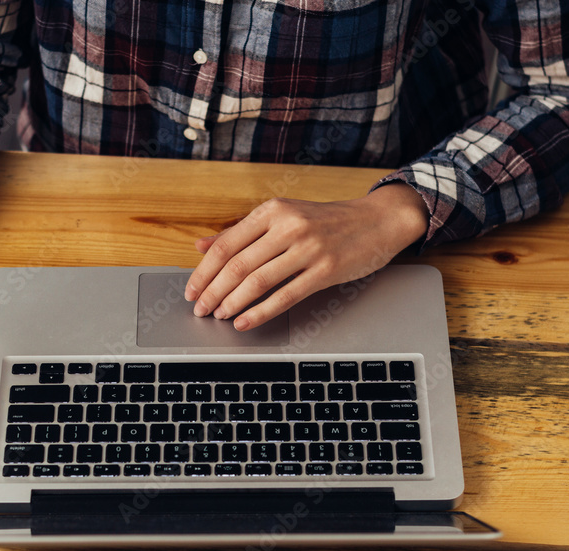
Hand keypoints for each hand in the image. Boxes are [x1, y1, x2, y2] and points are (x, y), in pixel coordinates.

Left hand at [185, 183, 428, 330]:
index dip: (203, 272)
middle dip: (213, 292)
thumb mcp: (283, 216)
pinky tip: (246, 322)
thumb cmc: (327, 221)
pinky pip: (286, 296)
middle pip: (237, 265)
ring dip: (233, 303)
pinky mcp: (326, 270)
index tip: (191, 290)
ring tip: (220, 316)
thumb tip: (200, 246)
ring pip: (258, 281)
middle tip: (200, 309)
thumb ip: (241, 231)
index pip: (226, 244)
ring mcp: (308, 248)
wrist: (377, 220)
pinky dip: (261, 312)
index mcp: (273, 211)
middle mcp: (289, 226)